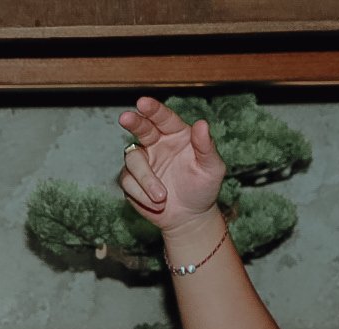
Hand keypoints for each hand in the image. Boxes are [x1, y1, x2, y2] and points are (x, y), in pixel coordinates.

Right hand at [117, 96, 225, 236]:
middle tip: (126, 118)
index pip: (164, 118)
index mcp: (177, 135)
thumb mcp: (212, 167)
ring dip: (146, 179)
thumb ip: (206, 146)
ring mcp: (143, 162)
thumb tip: (201, 124)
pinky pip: (128, 182)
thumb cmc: (204, 188)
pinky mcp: (131, 181)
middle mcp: (157, 144)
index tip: (143, 102)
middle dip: (134, 122)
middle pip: (141, 129)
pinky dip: (142, 194)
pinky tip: (156, 204)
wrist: (189, 216)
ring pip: (133, 160)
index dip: (153, 110)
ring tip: (162, 197)